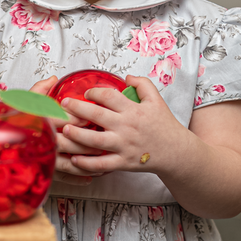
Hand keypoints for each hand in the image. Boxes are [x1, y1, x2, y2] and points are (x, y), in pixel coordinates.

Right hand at [28, 76, 104, 184]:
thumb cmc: (13, 119)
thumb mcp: (23, 101)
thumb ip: (39, 89)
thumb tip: (54, 79)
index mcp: (37, 122)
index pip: (59, 120)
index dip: (75, 118)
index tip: (87, 117)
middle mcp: (40, 142)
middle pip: (68, 142)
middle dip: (87, 140)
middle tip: (101, 137)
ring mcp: (42, 158)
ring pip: (69, 163)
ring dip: (88, 161)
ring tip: (102, 157)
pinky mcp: (43, 171)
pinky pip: (63, 177)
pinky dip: (78, 178)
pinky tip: (90, 176)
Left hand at [59, 76, 188, 174]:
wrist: (177, 151)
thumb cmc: (164, 125)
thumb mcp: (157, 100)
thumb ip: (143, 85)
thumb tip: (126, 76)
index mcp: (133, 110)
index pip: (109, 97)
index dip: (94, 93)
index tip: (86, 93)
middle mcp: (127, 127)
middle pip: (97, 116)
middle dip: (77, 109)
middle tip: (63, 105)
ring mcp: (124, 146)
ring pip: (96, 141)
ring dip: (78, 135)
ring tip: (64, 130)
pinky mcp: (123, 162)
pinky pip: (102, 164)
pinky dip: (87, 163)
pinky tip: (74, 159)